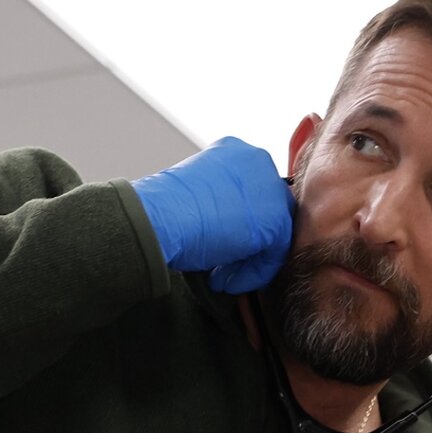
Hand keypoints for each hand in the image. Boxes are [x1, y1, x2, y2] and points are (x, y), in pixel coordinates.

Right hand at [129, 137, 291, 292]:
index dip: (238, 224)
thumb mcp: (198, 195)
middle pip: (268, 211)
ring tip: (222, 276)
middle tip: (224, 265)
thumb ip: (223, 202)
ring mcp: (269, 188)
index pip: (254, 193)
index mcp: (235, 152)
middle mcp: (256, 161)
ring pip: (274, 234)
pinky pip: (274, 254)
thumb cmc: (164, 210)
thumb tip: (233, 228)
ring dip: (248, 261)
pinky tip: (227, 280)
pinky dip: (252, 273)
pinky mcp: (275, 219)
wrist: (156, 218)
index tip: (222, 244)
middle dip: (247, 244)